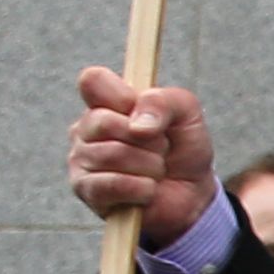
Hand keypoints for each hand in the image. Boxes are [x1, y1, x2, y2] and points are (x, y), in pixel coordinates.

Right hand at [68, 64, 217, 246]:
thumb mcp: (186, 113)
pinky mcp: (86, 191)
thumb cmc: (183, 147)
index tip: (143, 112)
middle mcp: (86, 128)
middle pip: (104, 121)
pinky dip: (142, 188)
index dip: (122, 96)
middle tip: (160, 149)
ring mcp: (81, 159)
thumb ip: (164, 102)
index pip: (92, 80)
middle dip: (148, 139)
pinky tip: (148, 190)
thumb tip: (137, 125)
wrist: (192, 193)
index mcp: (105, 102)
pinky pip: (112, 185)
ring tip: (156, 171)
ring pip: (112, 154)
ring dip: (150, 166)